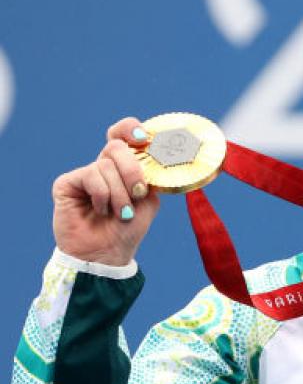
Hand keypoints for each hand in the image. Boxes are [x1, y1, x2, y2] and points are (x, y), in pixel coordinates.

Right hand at [52, 116, 160, 266]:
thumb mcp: (148, 202)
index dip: (131, 129)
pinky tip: (100, 210)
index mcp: (123, 168)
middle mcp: (103, 167)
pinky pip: (91, 175)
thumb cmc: (126, 231)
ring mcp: (85, 174)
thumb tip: (154, 156)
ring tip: (119, 213)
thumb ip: (150, 178)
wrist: (106, 255)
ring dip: (120, 193)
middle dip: (132, 171)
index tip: (145, 138)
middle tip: (138, 193)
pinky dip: (103, 195)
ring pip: (106, 165)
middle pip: (117, 147)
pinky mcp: (67, 182)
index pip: (123, 134)